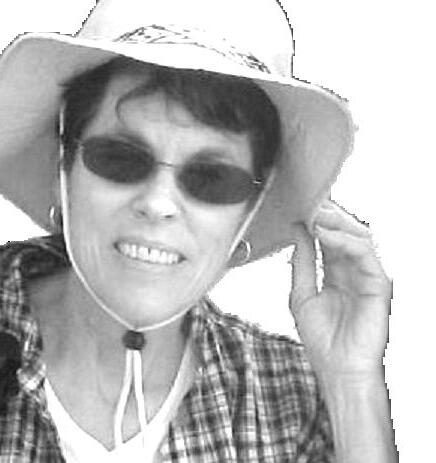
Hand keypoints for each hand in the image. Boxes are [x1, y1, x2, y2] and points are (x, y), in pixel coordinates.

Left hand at [289, 200, 391, 379]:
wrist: (337, 369)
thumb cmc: (322, 339)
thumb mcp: (301, 294)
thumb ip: (302, 262)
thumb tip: (298, 231)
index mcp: (335, 272)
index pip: (328, 238)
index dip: (315, 221)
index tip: (299, 206)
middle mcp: (352, 270)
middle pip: (344, 232)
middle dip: (327, 215)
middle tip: (309, 202)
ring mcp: (366, 275)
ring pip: (358, 236)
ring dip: (336, 222)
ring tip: (315, 214)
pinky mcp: (378, 283)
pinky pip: (365, 254)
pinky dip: (345, 241)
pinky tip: (326, 234)